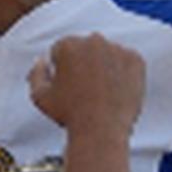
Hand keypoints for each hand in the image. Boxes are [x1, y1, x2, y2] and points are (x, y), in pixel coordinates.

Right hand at [29, 33, 146, 131]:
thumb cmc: (69, 115)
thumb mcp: (39, 97)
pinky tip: (117, 91)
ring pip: (108, 54)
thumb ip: (35, 73)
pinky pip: (128, 62)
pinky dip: (124, 73)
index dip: (63, 70)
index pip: (63, 50)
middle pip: (86, 49)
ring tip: (103, 93)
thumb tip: (41, 60)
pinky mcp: (136, 60)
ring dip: (105, 67)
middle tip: (87, 91)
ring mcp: (117, 49)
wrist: (102, 130)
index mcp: (67, 45)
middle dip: (85, 64)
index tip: (69, 88)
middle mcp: (93, 41)